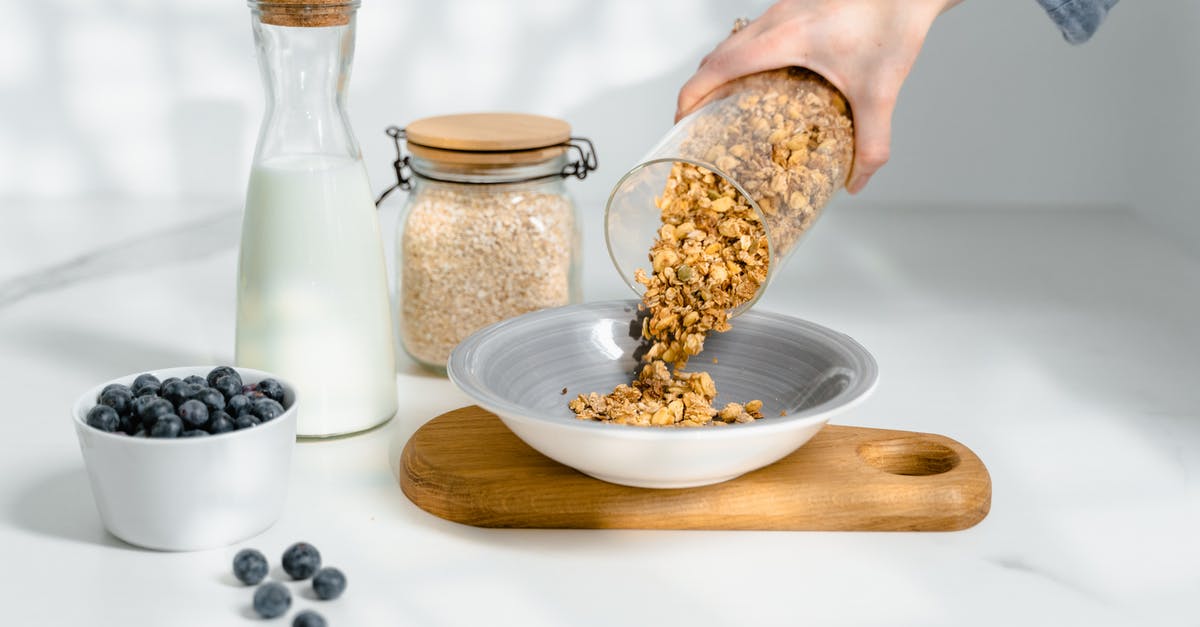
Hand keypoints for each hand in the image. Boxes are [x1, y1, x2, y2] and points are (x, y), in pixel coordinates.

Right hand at [677, 0, 961, 193]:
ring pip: (734, 41)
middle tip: (700, 123)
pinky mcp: (796, 6)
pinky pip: (754, 33)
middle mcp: (775, 19)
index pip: (716, 67)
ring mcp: (783, 9)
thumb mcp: (881, 91)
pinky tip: (765, 80)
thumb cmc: (895, 21)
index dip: (690, 97)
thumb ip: (871, 142)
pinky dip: (744, 57)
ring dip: (721, 71)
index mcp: (782, 38)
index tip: (681, 122)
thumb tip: (856, 181)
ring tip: (725, 105)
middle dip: (700, 90)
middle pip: (716, 55)